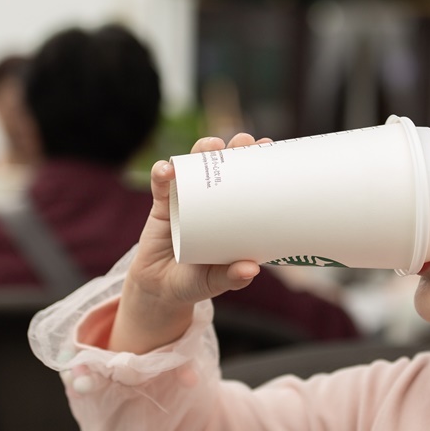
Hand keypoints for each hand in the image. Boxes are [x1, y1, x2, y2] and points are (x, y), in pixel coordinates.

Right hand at [110, 133, 270, 353]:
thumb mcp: (215, 281)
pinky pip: (161, 185)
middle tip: (243, 141)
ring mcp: (185, 198)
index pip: (246, 181)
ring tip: (210, 146)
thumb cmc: (195, 282)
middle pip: (222, 166)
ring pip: (193, 166)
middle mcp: (210, 200)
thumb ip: (231, 277)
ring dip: (201, 151)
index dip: (257, 162)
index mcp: (231, 213)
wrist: (161, 290)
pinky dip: (163, 174)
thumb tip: (251, 270)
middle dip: (233, 148)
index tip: (269, 147)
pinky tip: (167, 170)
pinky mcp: (162, 205)